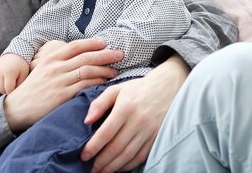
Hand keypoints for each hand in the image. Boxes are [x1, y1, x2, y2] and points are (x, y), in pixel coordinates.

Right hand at [0, 54, 29, 93]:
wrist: (15, 53)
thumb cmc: (22, 65)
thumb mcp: (24, 74)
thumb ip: (20, 84)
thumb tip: (13, 93)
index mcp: (9, 72)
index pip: (8, 89)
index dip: (12, 91)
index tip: (16, 88)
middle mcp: (0, 71)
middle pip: (0, 89)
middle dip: (6, 91)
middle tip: (12, 87)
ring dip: (0, 90)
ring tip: (7, 86)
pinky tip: (0, 85)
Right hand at [3, 39, 121, 131]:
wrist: (17, 108)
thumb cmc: (31, 89)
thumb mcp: (41, 69)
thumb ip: (58, 62)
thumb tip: (78, 58)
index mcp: (51, 58)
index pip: (75, 46)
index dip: (92, 43)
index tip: (105, 43)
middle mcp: (56, 67)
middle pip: (86, 57)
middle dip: (105, 54)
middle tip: (119, 54)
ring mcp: (59, 82)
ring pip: (88, 71)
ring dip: (104, 69)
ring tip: (115, 71)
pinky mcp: (62, 96)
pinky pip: (85, 86)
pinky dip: (97, 83)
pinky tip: (105, 83)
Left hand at [81, 55, 189, 172]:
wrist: (167, 87)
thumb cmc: (138, 88)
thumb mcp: (116, 89)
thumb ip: (99, 104)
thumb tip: (86, 121)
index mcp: (125, 107)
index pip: (106, 132)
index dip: (93, 146)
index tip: (84, 155)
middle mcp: (138, 120)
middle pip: (116, 147)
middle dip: (102, 162)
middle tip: (91, 169)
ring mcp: (149, 131)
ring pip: (128, 155)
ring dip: (113, 167)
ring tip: (101, 172)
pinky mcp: (156, 137)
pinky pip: (140, 156)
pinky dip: (128, 165)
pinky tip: (118, 168)